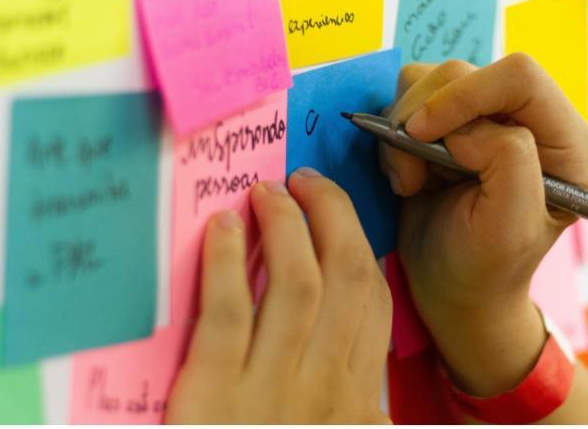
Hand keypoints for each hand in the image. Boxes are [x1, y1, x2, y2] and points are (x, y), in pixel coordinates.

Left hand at [165, 168, 391, 423]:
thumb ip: (354, 408)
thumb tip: (370, 388)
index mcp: (354, 396)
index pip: (374, 301)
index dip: (359, 243)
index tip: (335, 214)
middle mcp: (323, 384)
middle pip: (345, 276)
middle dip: (331, 214)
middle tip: (305, 181)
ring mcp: (269, 389)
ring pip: (295, 284)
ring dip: (284, 226)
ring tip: (265, 192)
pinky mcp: (213, 396)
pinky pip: (227, 314)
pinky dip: (226, 263)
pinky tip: (222, 227)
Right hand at [380, 55, 587, 396]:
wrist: (453, 287)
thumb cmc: (485, 267)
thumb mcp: (508, 228)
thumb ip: (507, 162)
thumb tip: (467, 128)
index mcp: (568, 142)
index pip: (519, 77)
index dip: (463, 95)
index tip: (421, 134)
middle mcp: (532, 119)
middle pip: (466, 71)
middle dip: (426, 117)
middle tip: (412, 173)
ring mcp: (488, 116)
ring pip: (432, 78)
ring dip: (405, 128)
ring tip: (412, 180)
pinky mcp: (452, 120)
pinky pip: (410, 95)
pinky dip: (395, 133)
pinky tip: (409, 174)